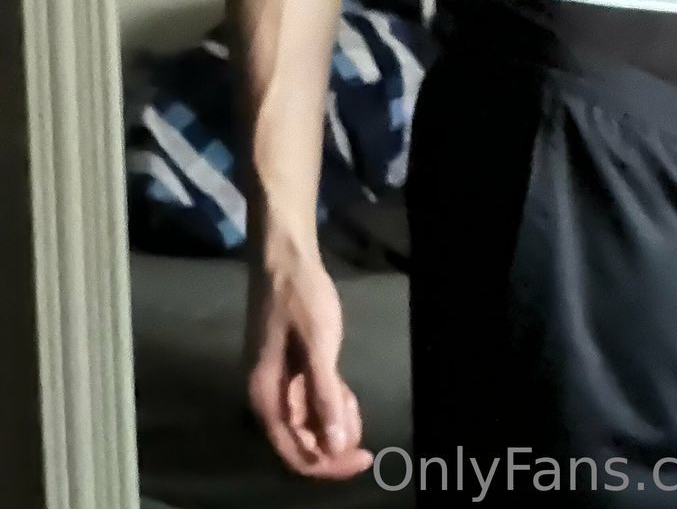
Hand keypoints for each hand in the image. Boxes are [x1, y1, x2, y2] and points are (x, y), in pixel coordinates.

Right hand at [243, 245, 373, 478]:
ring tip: (357, 409)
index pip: (295, 452)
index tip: (362, 458)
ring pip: (306, 419)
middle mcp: (267, 395)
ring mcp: (277, 379)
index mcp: (266, 397)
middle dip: (333, 444)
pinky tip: (347, 395)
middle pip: (300, 440)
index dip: (328, 464)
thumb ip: (325, 396)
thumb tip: (336, 445)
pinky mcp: (287, 364)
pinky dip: (329, 401)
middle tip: (366, 437)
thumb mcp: (318, 346)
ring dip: (333, 422)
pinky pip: (307, 397)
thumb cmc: (299, 298)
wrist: (284, 255)